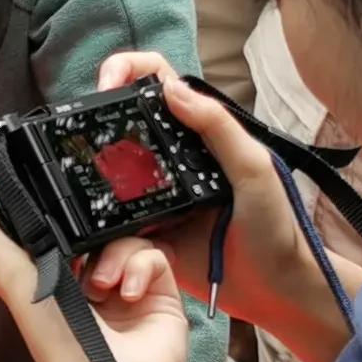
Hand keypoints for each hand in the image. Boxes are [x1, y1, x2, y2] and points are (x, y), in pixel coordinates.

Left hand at [0, 176, 191, 361]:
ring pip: (127, 238)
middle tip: (82, 249)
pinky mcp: (159, 293)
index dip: (58, 215)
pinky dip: (141, 268)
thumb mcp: (14, 279)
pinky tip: (127, 293)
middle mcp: (90, 283)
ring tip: (102, 285)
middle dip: (93, 233)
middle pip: (99, 230)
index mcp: (53, 279)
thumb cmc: (58, 343)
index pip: (60, 231)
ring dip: (114, 255)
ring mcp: (127, 288)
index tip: (54, 200)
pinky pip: (155, 255)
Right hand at [90, 52, 361, 361]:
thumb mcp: (254, 167)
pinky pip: (110, 234)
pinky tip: (111, 260)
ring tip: (93, 212)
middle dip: (93, 136)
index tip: (106, 85)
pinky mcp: (144, 239)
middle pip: (118, 129)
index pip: (156, 82)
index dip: (126, 71)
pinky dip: (105, 246)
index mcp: (197, 134)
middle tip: (84, 152)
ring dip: (91, 199)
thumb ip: (217, 126)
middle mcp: (170, 161)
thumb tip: (171, 88)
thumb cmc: (276, 226)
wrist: (274, 290)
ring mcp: (153, 200)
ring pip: (104, 185)